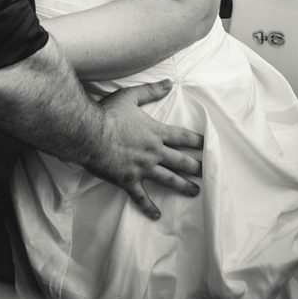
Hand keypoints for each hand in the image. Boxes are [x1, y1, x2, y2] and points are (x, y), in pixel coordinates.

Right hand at [93, 80, 202, 219]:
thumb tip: (169, 83)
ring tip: (196, 191)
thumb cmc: (108, 113)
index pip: (182, 137)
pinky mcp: (128, 181)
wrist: (89, 134)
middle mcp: (153, 152)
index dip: (196, 141)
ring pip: (168, 179)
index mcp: (155, 132)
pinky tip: (157, 215)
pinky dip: (149, 207)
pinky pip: (141, 197)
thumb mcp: (130, 96)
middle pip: (180, 161)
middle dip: (196, 167)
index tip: (208, 146)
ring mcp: (142, 168)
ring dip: (183, 186)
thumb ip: (150, 90)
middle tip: (207, 172)